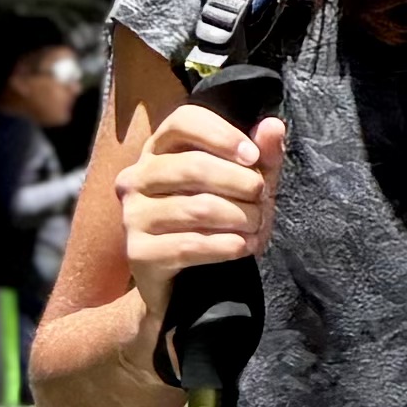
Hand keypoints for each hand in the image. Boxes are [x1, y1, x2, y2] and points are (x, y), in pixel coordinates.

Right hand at [115, 103, 284, 355]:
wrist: (187, 285)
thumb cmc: (218, 221)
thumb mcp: (246, 184)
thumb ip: (262, 155)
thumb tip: (274, 126)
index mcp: (160, 149)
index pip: (183, 121)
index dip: (221, 135)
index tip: (253, 157)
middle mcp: (137, 177)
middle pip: (192, 166)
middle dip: (240, 183)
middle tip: (263, 199)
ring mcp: (133, 215)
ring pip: (196, 208)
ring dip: (239, 217)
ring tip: (256, 226)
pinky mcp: (138, 253)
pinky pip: (189, 244)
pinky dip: (225, 245)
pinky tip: (242, 247)